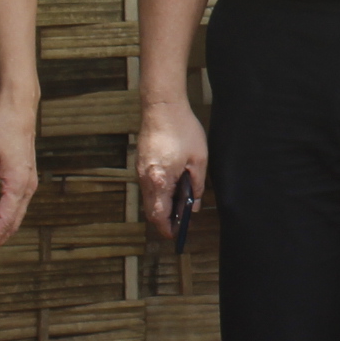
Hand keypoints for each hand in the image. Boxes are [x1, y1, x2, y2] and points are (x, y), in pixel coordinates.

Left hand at [0, 95, 39, 259]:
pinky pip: (14, 206)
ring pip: (14, 216)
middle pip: (12, 224)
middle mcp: (28, 187)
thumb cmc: (0, 129)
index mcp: (18, 184)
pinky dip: (2, 218)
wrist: (18, 110)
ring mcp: (28, 184)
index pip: (5, 221)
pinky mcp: (25, 179)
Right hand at [136, 95, 209, 247]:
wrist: (162, 106)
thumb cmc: (182, 130)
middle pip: (152, 210)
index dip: (168, 228)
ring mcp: (140, 170)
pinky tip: (175, 186)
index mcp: (160, 180)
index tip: (178, 234)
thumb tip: (194, 204)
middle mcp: (145, 178)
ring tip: (183, 203)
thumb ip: (196, 186)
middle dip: (166, 219)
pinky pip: (149, 185)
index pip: (159, 215)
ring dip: (164, 205)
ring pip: (150, 198)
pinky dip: (160, 191)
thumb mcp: (199, 160)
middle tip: (183, 221)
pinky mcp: (141, 162)